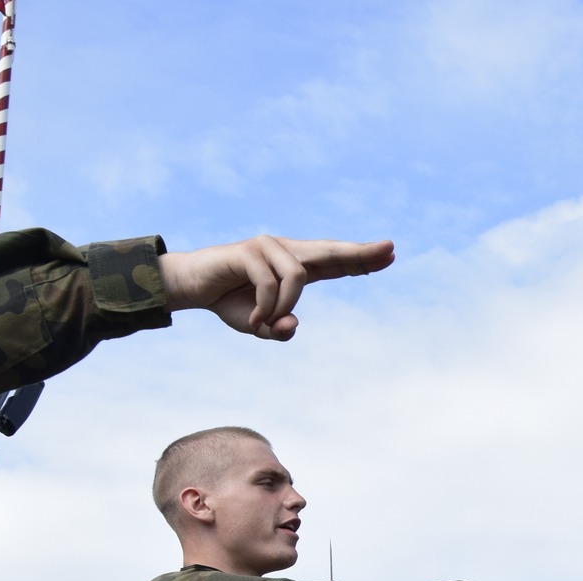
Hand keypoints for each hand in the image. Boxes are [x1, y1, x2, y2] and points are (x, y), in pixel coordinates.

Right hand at [159, 236, 394, 339]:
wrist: (192, 288)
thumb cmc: (230, 303)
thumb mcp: (260, 325)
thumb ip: (278, 329)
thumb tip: (291, 325)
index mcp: (296, 266)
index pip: (335, 261)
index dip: (361, 259)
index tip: (389, 255)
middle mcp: (286, 251)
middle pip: (330, 251)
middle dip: (360, 252)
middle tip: (390, 248)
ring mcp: (268, 247)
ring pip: (299, 277)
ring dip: (283, 306)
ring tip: (262, 322)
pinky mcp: (249, 251)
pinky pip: (272, 283)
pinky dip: (266, 307)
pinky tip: (252, 319)